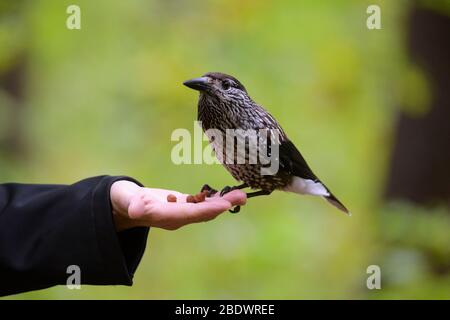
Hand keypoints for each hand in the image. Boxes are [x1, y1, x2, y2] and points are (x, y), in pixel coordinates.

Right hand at [110, 180, 246, 230]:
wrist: (124, 205)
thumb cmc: (123, 199)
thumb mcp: (126, 200)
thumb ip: (132, 204)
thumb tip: (136, 209)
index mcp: (164, 216)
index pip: (189, 214)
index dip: (207, 210)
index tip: (224, 205)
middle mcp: (176, 218)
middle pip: (202, 213)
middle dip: (222, 206)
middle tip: (242, 198)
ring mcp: (181, 213)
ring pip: (205, 209)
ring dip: (223, 202)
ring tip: (242, 195)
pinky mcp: (183, 207)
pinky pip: (202, 204)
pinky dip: (216, 198)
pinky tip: (229, 193)